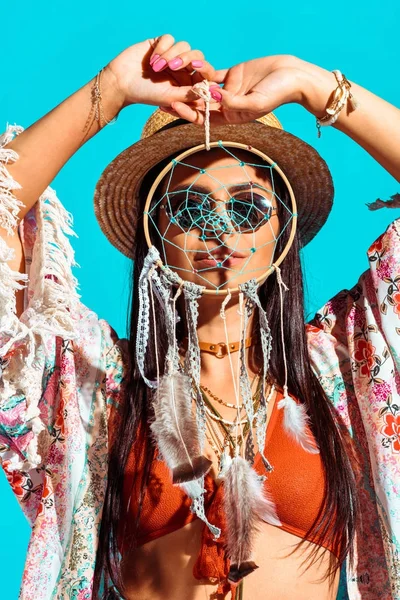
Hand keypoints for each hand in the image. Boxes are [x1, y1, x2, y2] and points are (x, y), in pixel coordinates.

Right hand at [106, 34, 218, 108]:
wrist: (122, 83)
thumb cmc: (146, 95)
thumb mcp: (170, 98)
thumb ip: (190, 94)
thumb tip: (210, 91)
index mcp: (188, 83)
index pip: (205, 72)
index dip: (205, 69)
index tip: (196, 69)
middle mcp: (182, 68)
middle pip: (197, 55)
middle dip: (187, 58)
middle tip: (174, 66)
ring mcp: (171, 55)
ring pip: (184, 46)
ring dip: (171, 55)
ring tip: (157, 67)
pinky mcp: (160, 44)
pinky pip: (170, 38)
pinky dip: (162, 48)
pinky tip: (153, 60)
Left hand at [160, 55, 335, 124]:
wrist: (293, 76)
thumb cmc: (279, 93)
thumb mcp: (257, 102)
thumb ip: (236, 102)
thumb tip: (215, 98)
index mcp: (232, 117)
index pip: (204, 118)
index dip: (187, 113)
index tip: (173, 106)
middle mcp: (227, 106)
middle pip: (199, 104)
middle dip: (181, 101)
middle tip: (161, 96)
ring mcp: (228, 90)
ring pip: (204, 88)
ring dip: (189, 83)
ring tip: (171, 78)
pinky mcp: (232, 75)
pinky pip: (213, 73)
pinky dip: (201, 69)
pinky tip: (187, 64)